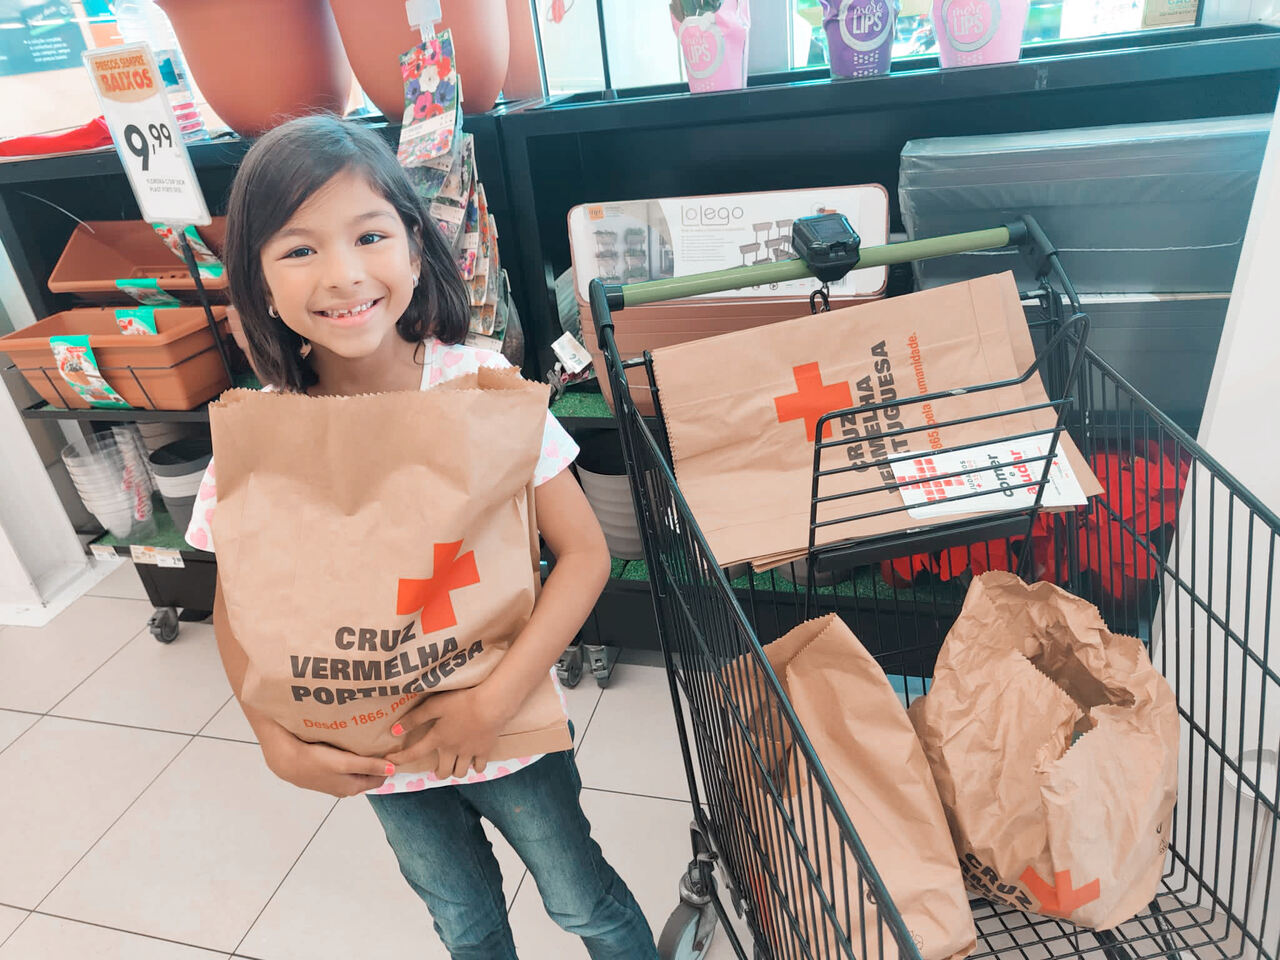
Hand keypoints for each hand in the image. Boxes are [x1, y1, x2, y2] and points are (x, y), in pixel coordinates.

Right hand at [258, 722, 391, 797]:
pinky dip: (350, 756)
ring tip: (370, 741)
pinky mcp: (324, 772)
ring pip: (356, 769)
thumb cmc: (316, 761)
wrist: (286, 760)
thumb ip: (369, 766)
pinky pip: (344, 765)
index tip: (395, 749)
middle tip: (385, 742)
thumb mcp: (345, 764)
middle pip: (368, 773)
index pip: (380, 778)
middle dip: (377, 761)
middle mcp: (345, 787)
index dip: (388, 765)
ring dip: (363, 758)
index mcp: (352, 787)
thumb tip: (393, 769)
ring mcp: (334, 781)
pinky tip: (350, 744)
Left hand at [385, 686, 510, 780]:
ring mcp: (470, 752)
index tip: (391, 762)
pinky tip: (473, 762)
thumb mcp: (435, 705)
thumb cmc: (462, 702)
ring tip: (455, 764)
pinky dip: (475, 767)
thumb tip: (394, 731)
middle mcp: (452, 750)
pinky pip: (479, 767)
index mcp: (438, 738)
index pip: (414, 753)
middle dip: (439, 772)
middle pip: (444, 772)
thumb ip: (415, 718)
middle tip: (438, 768)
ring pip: (461, 772)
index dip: (400, 759)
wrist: (491, 705)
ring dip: (456, 770)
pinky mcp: (485, 750)